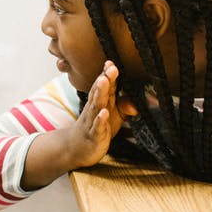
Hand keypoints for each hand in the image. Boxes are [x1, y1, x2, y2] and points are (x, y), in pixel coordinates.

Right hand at [21, 61, 137, 189]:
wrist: (75, 149)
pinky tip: (104, 113)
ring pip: (96, 106)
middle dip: (105, 79)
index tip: (111, 62)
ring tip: (104, 81)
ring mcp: (92, 122)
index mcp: (99, 103)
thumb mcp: (112, 116)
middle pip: (99, 92)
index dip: (108, 75)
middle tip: (110, 67)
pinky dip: (100, 120)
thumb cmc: (96, 129)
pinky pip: (97, 127)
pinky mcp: (93, 136)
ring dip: (100, 93)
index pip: (104, 87)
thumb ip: (124, 106)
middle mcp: (94, 110)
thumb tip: (137, 101)